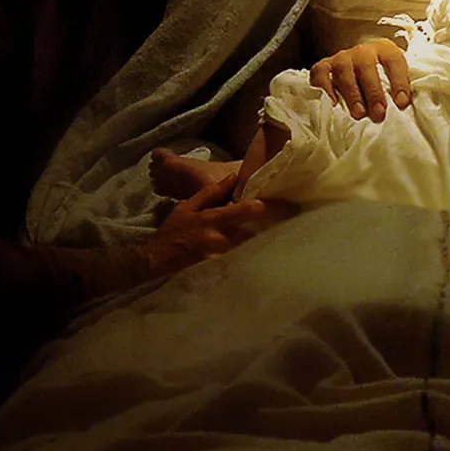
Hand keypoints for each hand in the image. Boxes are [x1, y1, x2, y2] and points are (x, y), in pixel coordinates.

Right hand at [141, 172, 292, 274]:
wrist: (154, 261)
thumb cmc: (173, 232)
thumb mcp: (188, 207)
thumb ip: (211, 193)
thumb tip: (233, 178)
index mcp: (214, 218)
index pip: (246, 210)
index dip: (270, 207)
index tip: (291, 204)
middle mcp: (220, 238)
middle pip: (256, 233)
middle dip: (274, 229)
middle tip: (296, 224)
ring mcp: (220, 257)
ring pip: (250, 250)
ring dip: (266, 246)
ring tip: (287, 242)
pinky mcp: (218, 272)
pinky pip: (240, 265)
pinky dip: (252, 261)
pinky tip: (266, 263)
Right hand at [310, 38, 410, 121]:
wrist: (357, 69)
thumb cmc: (381, 80)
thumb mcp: (394, 80)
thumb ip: (400, 90)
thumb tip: (406, 110)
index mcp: (385, 50)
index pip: (394, 60)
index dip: (399, 81)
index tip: (401, 103)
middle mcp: (362, 51)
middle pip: (366, 66)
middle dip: (373, 91)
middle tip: (379, 113)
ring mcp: (342, 57)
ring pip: (343, 70)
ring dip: (352, 93)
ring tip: (359, 114)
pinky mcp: (324, 66)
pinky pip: (320, 73)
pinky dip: (325, 87)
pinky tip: (333, 103)